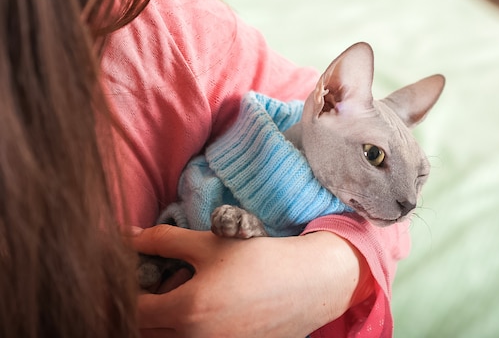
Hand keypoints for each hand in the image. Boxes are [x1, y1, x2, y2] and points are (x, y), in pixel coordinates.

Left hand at [130, 224, 371, 337]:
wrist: (309, 282)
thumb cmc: (259, 259)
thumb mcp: (208, 244)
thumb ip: (162, 241)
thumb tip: (124, 237)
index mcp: (186, 311)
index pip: (135, 309)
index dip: (129, 290)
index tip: (136, 273)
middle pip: (148, 331)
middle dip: (147, 308)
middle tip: (161, 284)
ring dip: (167, 322)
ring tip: (187, 297)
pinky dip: (191, 330)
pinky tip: (209, 311)